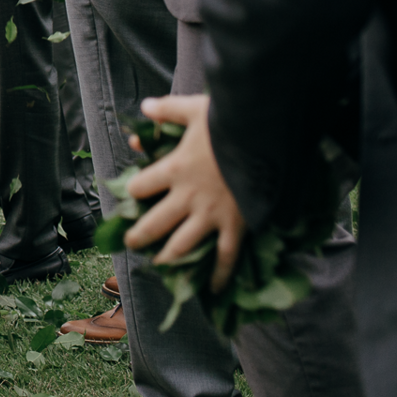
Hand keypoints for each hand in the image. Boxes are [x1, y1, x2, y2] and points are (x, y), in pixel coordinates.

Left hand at [122, 95, 247, 289]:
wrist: (268, 139)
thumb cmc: (231, 122)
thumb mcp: (195, 110)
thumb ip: (168, 110)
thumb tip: (145, 107)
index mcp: (173, 169)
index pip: (141, 186)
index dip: (132, 191)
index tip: (128, 197)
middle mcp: (187, 196)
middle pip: (153, 223)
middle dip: (139, 235)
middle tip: (130, 244)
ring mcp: (211, 214)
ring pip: (182, 244)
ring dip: (167, 257)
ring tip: (157, 265)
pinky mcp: (236, 225)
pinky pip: (226, 256)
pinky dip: (220, 275)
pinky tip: (214, 289)